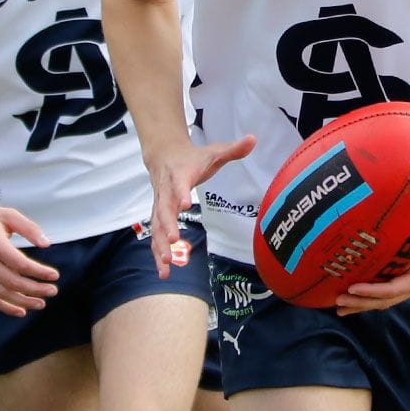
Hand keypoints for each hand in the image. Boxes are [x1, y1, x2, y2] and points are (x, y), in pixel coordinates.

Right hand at [0, 198, 59, 316]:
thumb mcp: (9, 215)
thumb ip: (29, 228)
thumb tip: (47, 244)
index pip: (21, 265)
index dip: (39, 273)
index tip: (54, 275)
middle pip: (13, 282)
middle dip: (35, 289)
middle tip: (53, 291)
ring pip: (3, 293)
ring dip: (24, 301)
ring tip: (41, 303)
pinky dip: (6, 307)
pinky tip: (21, 311)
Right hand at [143, 133, 255, 277]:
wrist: (163, 155)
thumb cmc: (192, 158)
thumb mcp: (213, 152)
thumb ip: (233, 149)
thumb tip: (253, 138)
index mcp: (180, 175)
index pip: (179, 184)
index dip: (181, 192)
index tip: (185, 203)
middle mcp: (166, 192)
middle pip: (164, 210)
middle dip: (168, 227)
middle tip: (174, 242)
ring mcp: (160, 205)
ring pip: (157, 227)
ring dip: (160, 246)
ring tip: (166, 264)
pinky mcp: (158, 217)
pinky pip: (156, 236)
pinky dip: (158, 253)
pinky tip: (163, 271)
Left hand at [337, 210, 409, 313]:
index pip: (393, 290)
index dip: (372, 292)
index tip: (351, 290)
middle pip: (385, 300)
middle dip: (361, 303)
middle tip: (336, 303)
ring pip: (385, 298)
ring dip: (363, 303)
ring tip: (340, 306)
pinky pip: (388, 289)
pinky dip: (371, 293)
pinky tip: (356, 290)